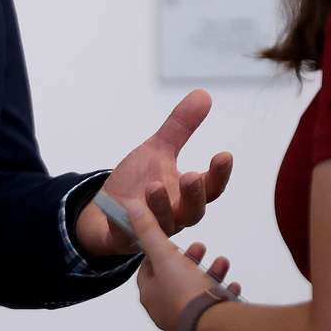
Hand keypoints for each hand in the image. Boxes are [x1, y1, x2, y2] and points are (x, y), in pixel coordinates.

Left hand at [75, 88, 231, 255]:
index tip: (224, 154)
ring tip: (155, 186)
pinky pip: (130, 234)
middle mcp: (175, 214)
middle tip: (192, 176)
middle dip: (194, 194)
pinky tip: (126, 208)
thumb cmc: (139, 181)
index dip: (219, 174)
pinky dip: (130, 222)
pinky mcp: (127, 236)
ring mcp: (152, 228)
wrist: (106, 208)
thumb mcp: (157, 149)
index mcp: (186, 193)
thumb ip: (180, 126)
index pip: (211, 187)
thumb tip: (204, 94)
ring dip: (161, 206)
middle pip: (193, 211)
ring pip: (164, 224)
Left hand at [131, 196, 241, 330]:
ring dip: (210, 273)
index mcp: (150, 294)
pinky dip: (223, 294)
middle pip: (175, 278)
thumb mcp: (165, 255)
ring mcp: (185, 321)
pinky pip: (215, 307)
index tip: (174, 242)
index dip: (160, 251)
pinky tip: (232, 286)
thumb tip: (131, 207)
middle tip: (200, 248)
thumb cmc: (185, 294)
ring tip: (222, 262)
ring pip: (197, 291)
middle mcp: (164, 310)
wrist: (212, 329)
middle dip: (190, 259)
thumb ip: (149, 231)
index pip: (148, 268)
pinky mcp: (206, 328)